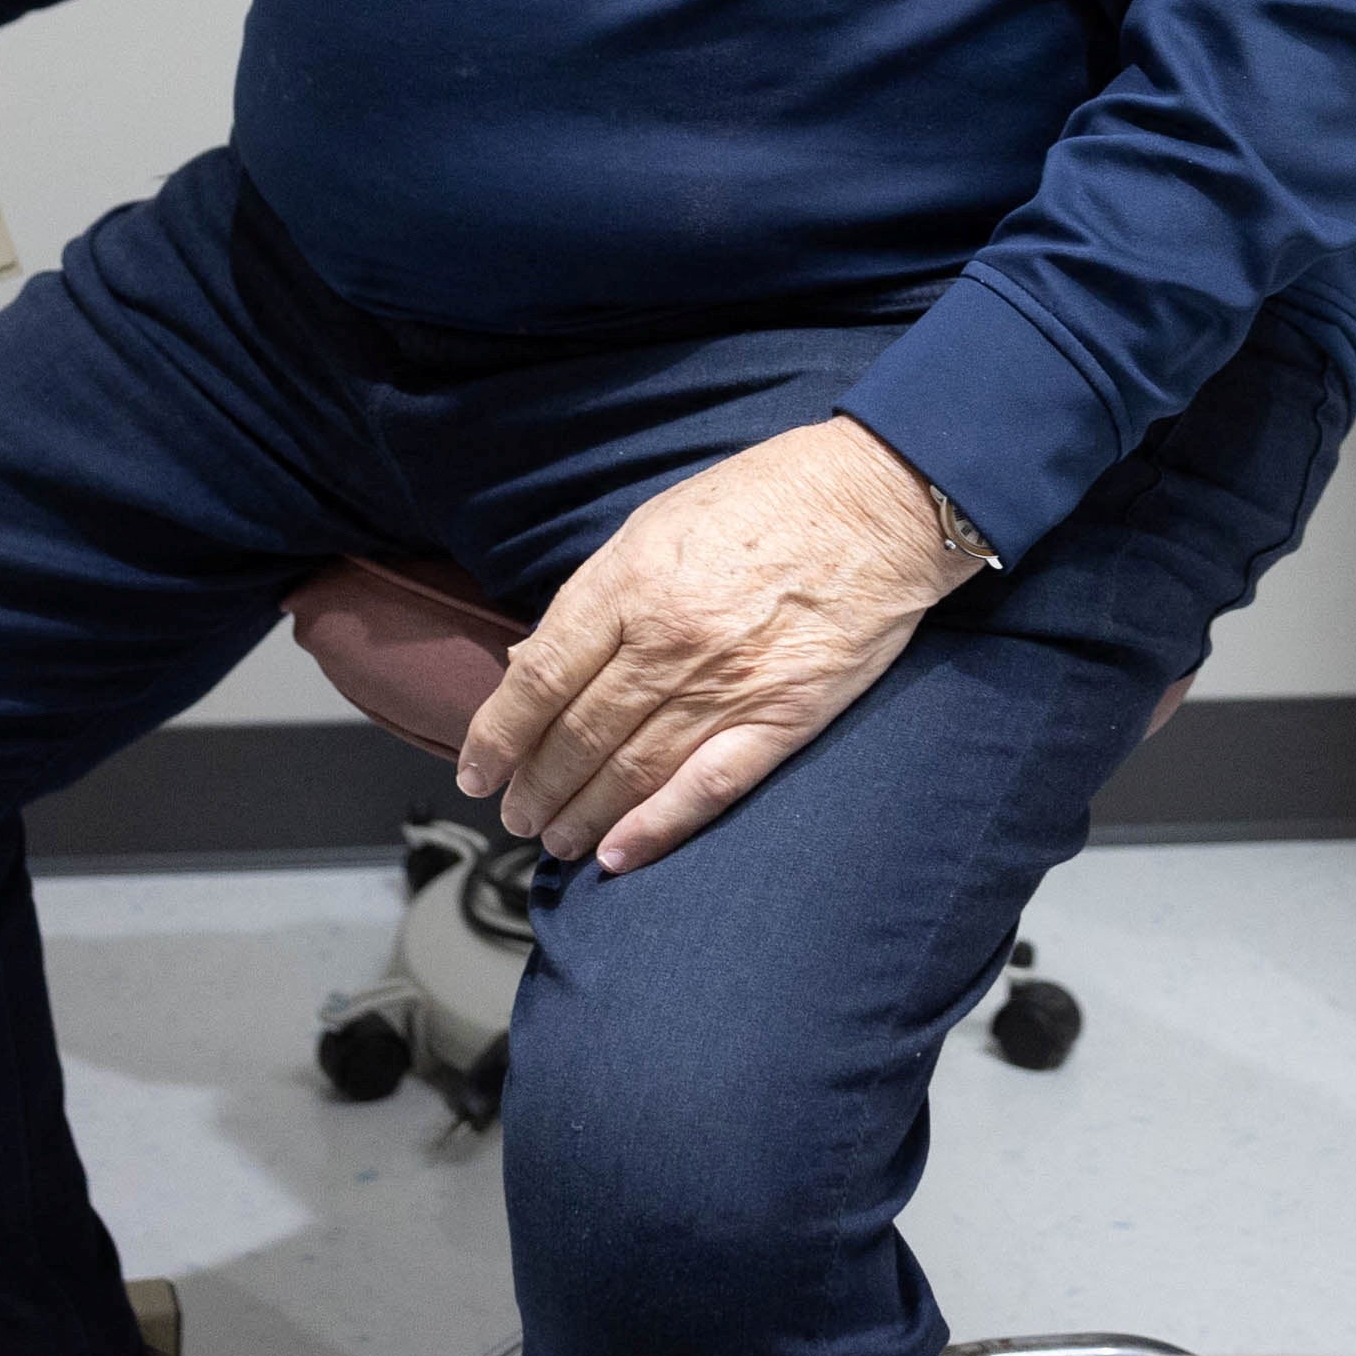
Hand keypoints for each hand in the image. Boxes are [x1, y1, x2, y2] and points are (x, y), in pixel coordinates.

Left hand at [454, 416, 966, 871]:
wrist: (878, 500)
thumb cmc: (765, 501)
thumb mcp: (657, 524)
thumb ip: (596, 597)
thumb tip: (532, 662)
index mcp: (631, 583)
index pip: (539, 680)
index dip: (497, 736)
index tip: (477, 770)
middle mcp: (670, 640)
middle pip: (578, 735)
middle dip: (536, 788)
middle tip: (515, 817)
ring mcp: (729, 683)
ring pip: (632, 771)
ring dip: (582, 816)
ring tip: (555, 841)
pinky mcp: (785, 715)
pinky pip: (709, 786)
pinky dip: (658, 827)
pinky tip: (619, 855)